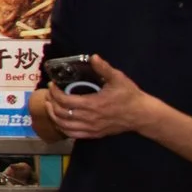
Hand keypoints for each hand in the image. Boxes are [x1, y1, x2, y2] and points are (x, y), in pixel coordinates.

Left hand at [42, 56, 161, 141]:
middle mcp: (89, 118)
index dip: (54, 93)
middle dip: (51, 102)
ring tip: (50, 106)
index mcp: (93, 104)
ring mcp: (92, 128)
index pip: (65, 100)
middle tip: (48, 94)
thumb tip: (93, 57)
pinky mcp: (95, 134)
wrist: (142, 114)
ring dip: (53, 116)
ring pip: (64, 126)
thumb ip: (104, 68)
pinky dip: (62, 128)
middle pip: (61, 113)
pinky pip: (73, 134)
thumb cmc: (129, 95)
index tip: (52, 85)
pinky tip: (60, 121)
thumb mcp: (118, 78)